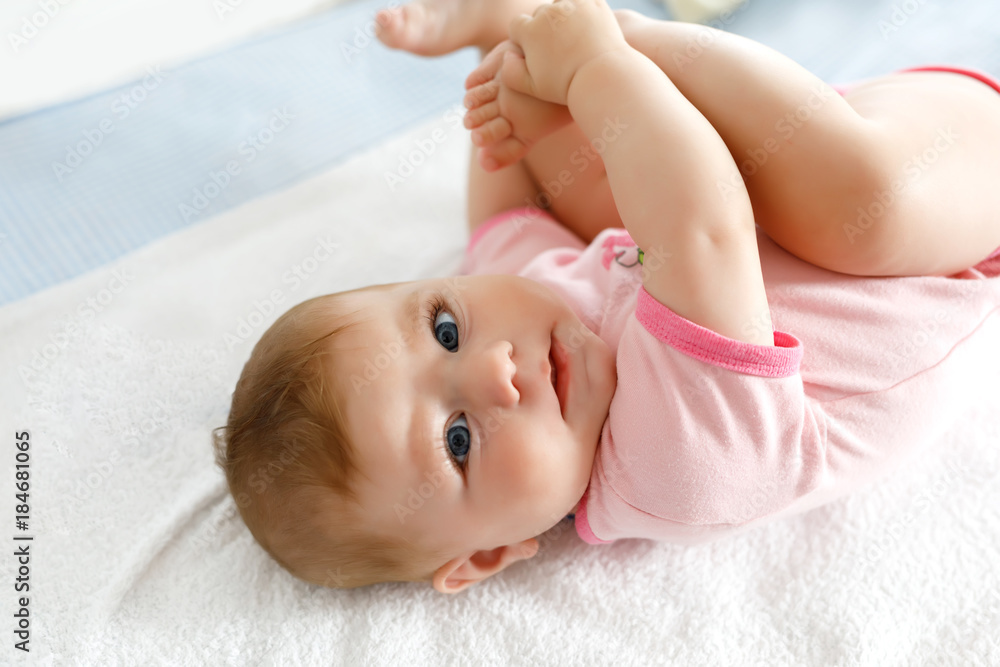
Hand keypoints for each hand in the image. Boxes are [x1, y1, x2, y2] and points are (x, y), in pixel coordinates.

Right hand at [502, 0, 629, 105]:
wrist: (603, 77)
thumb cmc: (566, 87)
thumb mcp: (532, 88)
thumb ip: (511, 72)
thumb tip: (507, 55)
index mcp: (530, 31)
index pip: (517, 25)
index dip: (523, 38)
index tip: (534, 51)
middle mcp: (548, 12)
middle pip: (540, 14)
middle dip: (544, 28)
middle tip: (558, 47)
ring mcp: (573, 4)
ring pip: (560, 4)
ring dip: (563, 15)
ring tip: (572, 36)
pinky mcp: (594, 2)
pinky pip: (583, 1)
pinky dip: (584, 11)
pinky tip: (586, 28)